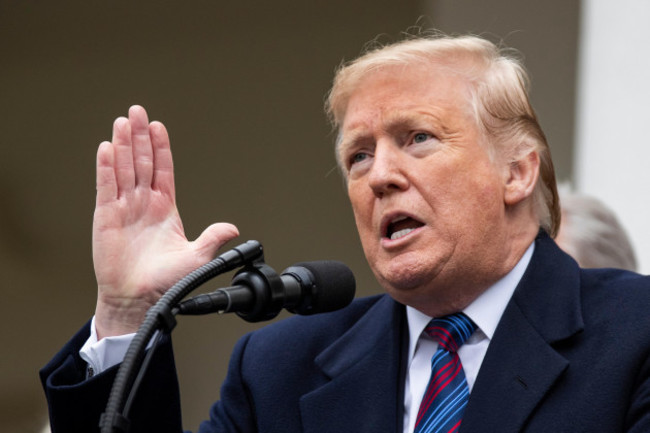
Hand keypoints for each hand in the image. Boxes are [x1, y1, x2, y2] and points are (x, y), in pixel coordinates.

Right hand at [92, 105, 238, 338]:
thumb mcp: (196, 257)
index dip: (161, 148)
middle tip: (137, 111)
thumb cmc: (166, 281)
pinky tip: (107, 148)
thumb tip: (232, 228)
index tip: (159, 127)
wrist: (139, 298)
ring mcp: (124, 207)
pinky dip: (106, 167)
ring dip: (123, 145)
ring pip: (123, 169)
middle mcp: (143, 203)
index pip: (163, 170)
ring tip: (123, 122)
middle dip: (140, 136)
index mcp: (164, 208)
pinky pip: (106, 187)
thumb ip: (212, 238)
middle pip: (141, 162)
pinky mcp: (105, 216)